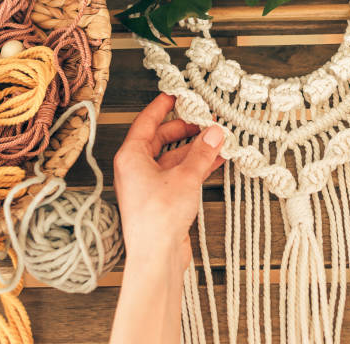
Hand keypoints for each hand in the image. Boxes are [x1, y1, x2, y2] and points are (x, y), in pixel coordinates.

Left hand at [113, 94, 224, 269]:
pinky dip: (196, 166)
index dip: (163, 106)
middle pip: (162, 139)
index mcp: (131, 156)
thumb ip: (202, 152)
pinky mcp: (161, 199)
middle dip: (186, 129)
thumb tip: (213, 132)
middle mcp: (136, 168)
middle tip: (206, 121)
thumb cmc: (159, 218)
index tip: (177, 94)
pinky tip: (215, 161)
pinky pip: (179, 174)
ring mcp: (149, 184)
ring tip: (218, 140)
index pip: (146, 121)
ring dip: (195, 149)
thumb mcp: (185, 176)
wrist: (156, 256)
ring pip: (174, 158)